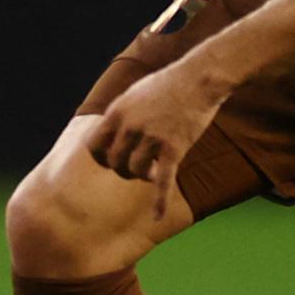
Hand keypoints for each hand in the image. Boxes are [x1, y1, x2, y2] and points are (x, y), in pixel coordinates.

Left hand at [83, 63, 220, 219]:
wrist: (199, 79)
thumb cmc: (167, 85)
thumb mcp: (134, 94)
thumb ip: (120, 115)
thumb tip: (110, 132)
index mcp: (116, 112)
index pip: (94, 147)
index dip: (102, 158)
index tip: (112, 161)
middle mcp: (130, 126)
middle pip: (114, 162)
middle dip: (123, 169)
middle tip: (138, 167)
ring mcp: (152, 138)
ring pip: (136, 171)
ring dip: (142, 176)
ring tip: (153, 171)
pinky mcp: (174, 148)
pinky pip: (163, 182)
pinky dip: (159, 201)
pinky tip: (157, 216)